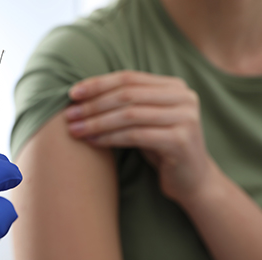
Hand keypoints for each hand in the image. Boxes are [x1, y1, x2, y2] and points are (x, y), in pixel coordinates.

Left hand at [65, 71, 217, 202]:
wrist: (192, 180)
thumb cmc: (161, 147)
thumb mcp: (145, 118)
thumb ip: (127, 102)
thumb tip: (82, 93)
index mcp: (174, 86)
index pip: (128, 77)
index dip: (98, 84)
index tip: (72, 93)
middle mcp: (183, 97)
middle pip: (127, 94)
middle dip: (94, 104)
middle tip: (70, 114)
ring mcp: (185, 118)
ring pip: (129, 115)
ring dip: (97, 122)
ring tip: (75, 130)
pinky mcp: (180, 140)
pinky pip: (135, 135)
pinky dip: (110, 137)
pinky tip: (92, 142)